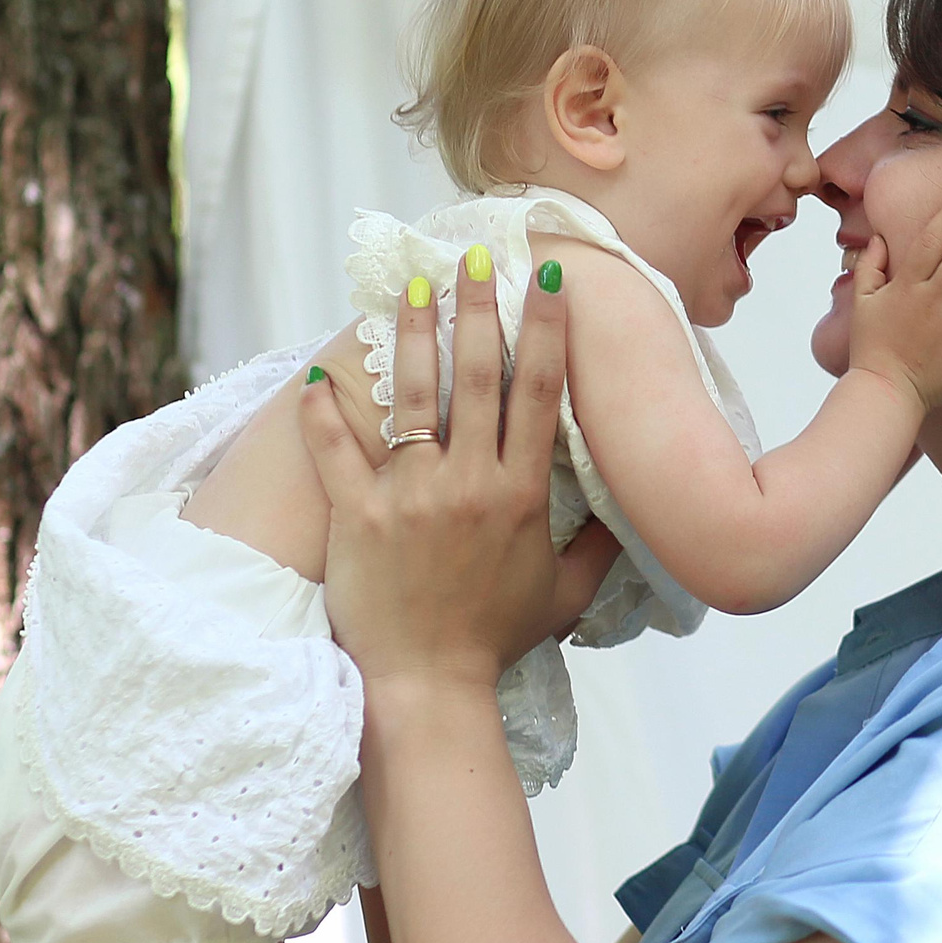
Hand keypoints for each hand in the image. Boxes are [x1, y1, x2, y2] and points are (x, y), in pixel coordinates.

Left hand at [299, 250, 621, 690]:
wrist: (428, 687)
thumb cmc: (495, 639)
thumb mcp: (565, 594)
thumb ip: (600, 547)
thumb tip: (630, 512)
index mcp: (522, 493)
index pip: (541, 393)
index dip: (546, 329)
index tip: (549, 279)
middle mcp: (471, 482)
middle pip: (479, 375)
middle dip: (479, 306)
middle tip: (477, 255)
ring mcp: (411, 497)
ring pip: (412, 395)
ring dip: (411, 333)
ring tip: (411, 286)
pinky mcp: (358, 517)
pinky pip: (336, 453)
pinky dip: (321, 415)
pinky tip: (311, 377)